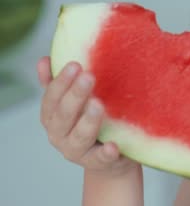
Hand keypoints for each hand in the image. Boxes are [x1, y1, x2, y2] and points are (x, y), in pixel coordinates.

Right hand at [38, 56, 138, 176]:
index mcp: (52, 117)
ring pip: (79, 136)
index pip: (52, 98)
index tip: (75, 64)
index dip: (61, 82)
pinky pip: (101, 158)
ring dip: (88, 120)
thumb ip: (57, 84)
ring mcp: (77, 151)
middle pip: (64, 115)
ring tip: (98, 104)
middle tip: (89, 76)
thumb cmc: (91, 122)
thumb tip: (44, 60)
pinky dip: (106, 153)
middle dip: (75, 95)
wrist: (108, 159)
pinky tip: (113, 145)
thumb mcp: (74, 103)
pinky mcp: (98, 163)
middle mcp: (59, 135)